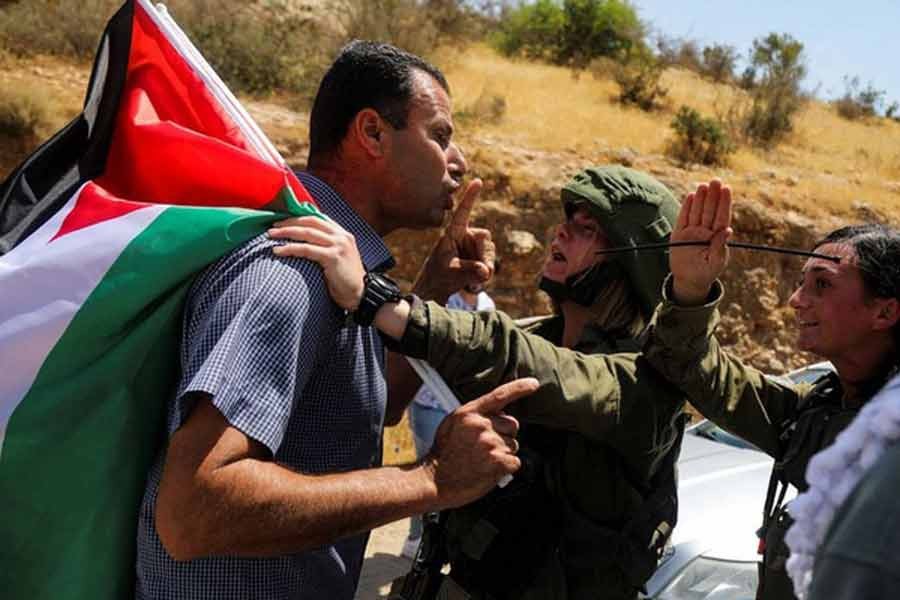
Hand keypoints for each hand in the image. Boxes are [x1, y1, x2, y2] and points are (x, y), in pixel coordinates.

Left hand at [269, 216, 364, 309]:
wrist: (361, 294)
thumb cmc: (346, 281)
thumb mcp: (337, 258)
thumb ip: (325, 247)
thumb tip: (303, 244)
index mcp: (342, 234)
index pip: (317, 219)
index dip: (298, 218)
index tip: (282, 221)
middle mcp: (341, 236)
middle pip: (310, 222)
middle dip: (289, 222)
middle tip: (272, 227)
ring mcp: (338, 245)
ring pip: (307, 233)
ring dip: (286, 232)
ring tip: (271, 235)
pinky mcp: (333, 257)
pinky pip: (307, 249)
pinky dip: (290, 248)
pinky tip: (278, 251)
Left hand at [413, 179, 494, 302]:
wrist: (436, 290)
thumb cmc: (437, 277)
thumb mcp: (451, 273)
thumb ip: (468, 270)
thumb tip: (486, 270)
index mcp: (453, 233)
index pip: (463, 212)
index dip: (470, 197)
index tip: (478, 181)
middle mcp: (465, 236)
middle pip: (484, 238)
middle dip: (485, 256)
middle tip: (481, 274)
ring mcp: (473, 247)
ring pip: (490, 252)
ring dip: (484, 269)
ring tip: (471, 283)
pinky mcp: (480, 258)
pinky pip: (490, 263)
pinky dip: (485, 276)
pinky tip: (473, 285)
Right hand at [425, 377, 537, 508]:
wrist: (435, 480)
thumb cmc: (443, 453)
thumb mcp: (452, 423)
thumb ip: (474, 416)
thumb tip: (497, 414)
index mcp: (470, 412)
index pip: (500, 395)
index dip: (519, 388)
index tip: (534, 384)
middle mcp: (482, 425)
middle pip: (512, 425)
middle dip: (504, 434)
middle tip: (484, 447)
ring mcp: (491, 443)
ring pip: (513, 445)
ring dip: (503, 454)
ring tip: (481, 460)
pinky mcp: (498, 462)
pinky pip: (515, 462)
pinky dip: (506, 468)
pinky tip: (488, 470)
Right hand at [670, 180, 732, 304]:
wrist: (689, 281)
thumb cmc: (706, 272)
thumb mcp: (716, 261)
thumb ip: (720, 245)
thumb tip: (728, 229)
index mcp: (717, 237)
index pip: (722, 216)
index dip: (724, 203)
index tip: (726, 189)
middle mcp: (705, 231)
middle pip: (710, 211)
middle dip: (713, 196)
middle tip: (715, 181)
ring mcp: (692, 232)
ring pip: (697, 212)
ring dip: (700, 198)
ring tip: (703, 185)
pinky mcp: (679, 235)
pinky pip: (683, 218)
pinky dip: (686, 208)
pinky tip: (691, 196)